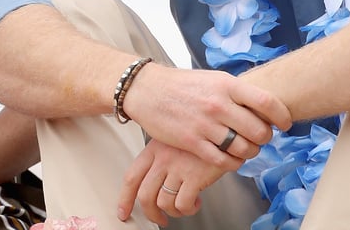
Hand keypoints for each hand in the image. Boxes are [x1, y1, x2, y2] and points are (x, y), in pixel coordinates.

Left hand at [116, 138, 236, 225]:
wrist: (225, 129)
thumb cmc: (201, 135)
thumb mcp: (174, 139)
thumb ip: (161, 158)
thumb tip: (154, 184)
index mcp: (154, 149)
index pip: (132, 177)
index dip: (125, 198)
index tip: (124, 212)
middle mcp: (163, 159)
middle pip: (145, 196)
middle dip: (151, 214)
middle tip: (159, 219)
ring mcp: (178, 167)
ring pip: (164, 202)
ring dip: (174, 211)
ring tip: (185, 206)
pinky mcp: (194, 176)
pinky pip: (183, 204)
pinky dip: (189, 209)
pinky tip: (196, 202)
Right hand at [122, 64, 290, 165]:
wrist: (147, 90)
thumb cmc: (183, 85)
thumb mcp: (213, 79)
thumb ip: (237, 91)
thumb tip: (264, 106)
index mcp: (227, 84)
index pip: (267, 102)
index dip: (282, 116)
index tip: (285, 124)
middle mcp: (219, 104)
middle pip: (259, 131)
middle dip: (265, 138)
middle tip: (260, 138)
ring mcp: (205, 124)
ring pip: (244, 148)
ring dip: (250, 152)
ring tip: (245, 148)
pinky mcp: (192, 142)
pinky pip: (223, 160)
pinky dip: (232, 163)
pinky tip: (230, 158)